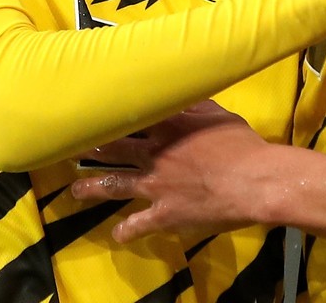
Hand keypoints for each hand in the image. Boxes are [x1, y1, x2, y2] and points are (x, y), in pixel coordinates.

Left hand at [69, 102, 276, 242]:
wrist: (254, 182)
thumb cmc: (241, 145)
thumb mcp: (219, 115)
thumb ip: (196, 105)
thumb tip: (182, 92)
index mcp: (167, 126)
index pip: (129, 116)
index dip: (109, 113)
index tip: (92, 109)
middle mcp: (154, 154)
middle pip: (112, 148)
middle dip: (90, 148)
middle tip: (72, 147)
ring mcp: (155, 185)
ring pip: (114, 185)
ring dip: (92, 188)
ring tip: (75, 190)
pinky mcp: (163, 214)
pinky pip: (138, 225)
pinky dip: (125, 231)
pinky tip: (117, 235)